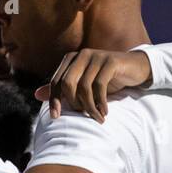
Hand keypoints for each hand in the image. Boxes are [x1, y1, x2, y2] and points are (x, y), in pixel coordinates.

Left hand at [34, 49, 151, 122]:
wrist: (135, 68)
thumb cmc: (106, 77)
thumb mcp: (83, 83)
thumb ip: (61, 88)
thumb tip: (36, 95)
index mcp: (71, 58)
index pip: (56, 81)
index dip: (54, 100)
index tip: (55, 117)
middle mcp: (81, 54)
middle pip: (67, 83)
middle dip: (73, 103)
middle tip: (83, 115)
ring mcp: (96, 56)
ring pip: (84, 86)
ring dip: (89, 106)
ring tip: (96, 118)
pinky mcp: (110, 61)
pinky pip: (99, 85)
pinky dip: (100, 102)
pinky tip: (104, 111)